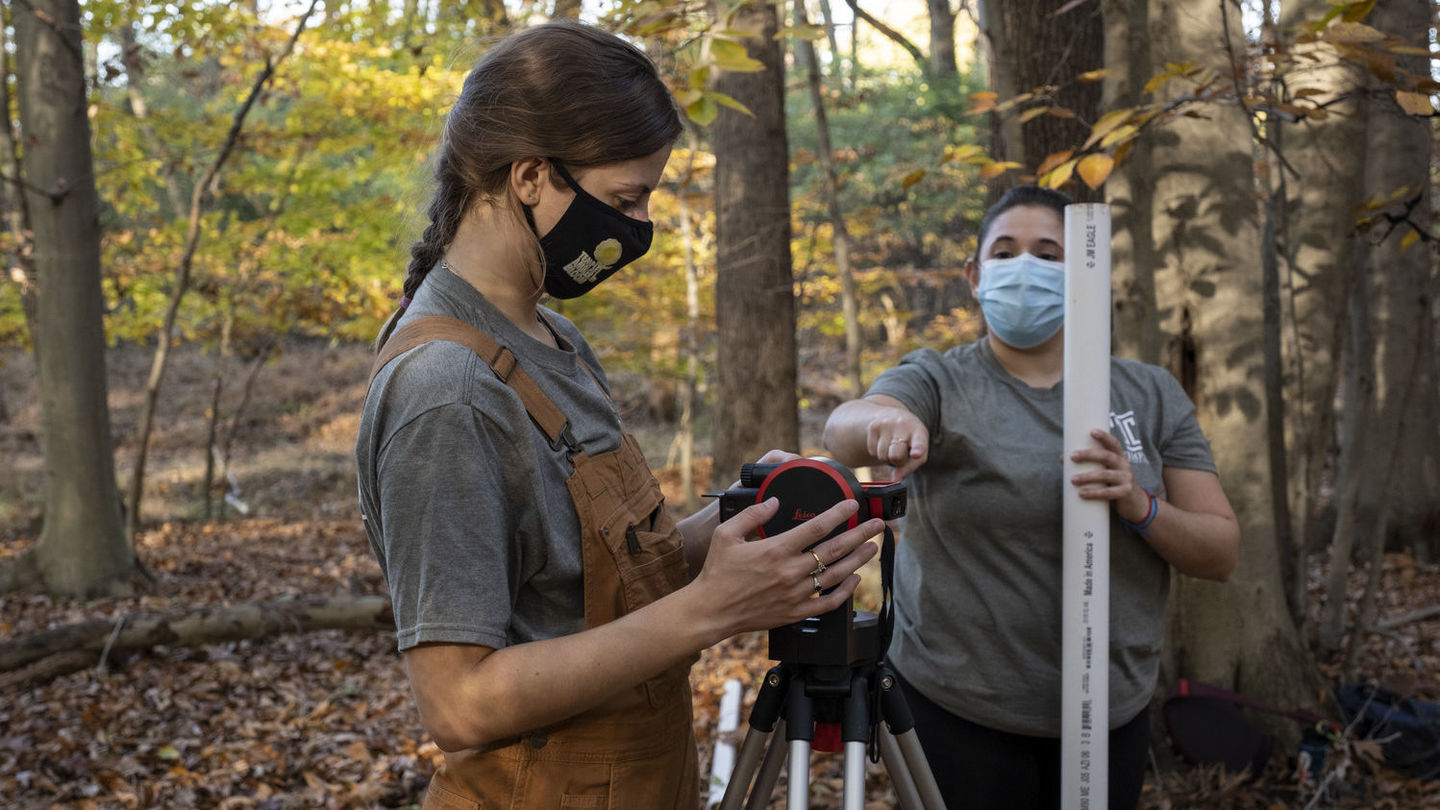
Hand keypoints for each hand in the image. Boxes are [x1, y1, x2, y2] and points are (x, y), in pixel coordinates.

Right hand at [691, 497, 881, 637]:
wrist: (711, 610)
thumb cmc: (717, 572)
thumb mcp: (726, 534)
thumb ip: (753, 515)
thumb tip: (774, 501)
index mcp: (776, 549)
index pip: (816, 527)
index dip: (839, 513)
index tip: (852, 504)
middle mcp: (790, 571)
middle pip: (835, 550)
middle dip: (860, 534)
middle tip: (877, 525)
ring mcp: (795, 593)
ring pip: (837, 575)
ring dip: (859, 560)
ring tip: (872, 547)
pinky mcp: (795, 612)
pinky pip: (828, 603)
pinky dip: (846, 592)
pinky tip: (855, 580)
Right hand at [866, 410, 928, 478]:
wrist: (895, 416)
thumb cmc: (910, 439)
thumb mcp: (918, 452)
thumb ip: (909, 467)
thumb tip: (895, 479)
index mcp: (919, 432)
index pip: (919, 443)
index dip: (918, 449)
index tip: (916, 454)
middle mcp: (903, 425)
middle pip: (895, 456)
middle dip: (897, 460)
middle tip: (901, 451)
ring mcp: (887, 424)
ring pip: (882, 456)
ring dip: (887, 456)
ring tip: (893, 446)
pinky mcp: (873, 426)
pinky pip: (872, 451)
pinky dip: (877, 452)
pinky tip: (884, 442)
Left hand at [1067, 428, 1150, 522]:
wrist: (1134, 503)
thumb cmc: (1114, 483)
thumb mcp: (1105, 471)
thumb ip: (1089, 464)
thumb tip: (1063, 458)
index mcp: (1119, 456)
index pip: (1113, 443)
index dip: (1104, 437)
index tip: (1091, 431)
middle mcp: (1124, 465)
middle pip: (1107, 456)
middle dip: (1088, 455)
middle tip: (1072, 456)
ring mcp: (1126, 478)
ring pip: (1106, 475)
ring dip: (1087, 476)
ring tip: (1073, 479)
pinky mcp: (1126, 492)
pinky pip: (1109, 492)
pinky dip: (1094, 493)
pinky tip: (1082, 493)